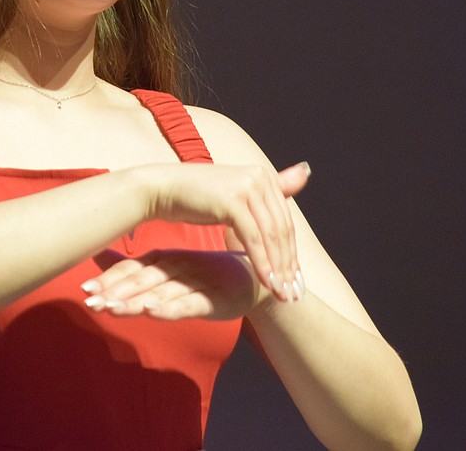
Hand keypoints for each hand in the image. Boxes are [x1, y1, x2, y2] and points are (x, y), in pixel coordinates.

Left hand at [81, 248, 277, 320]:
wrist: (253, 278)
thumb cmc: (203, 274)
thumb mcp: (164, 268)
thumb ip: (130, 266)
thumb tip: (94, 254)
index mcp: (164, 259)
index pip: (133, 269)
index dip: (109, 279)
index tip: (85, 291)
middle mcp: (177, 267)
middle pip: (142, 280)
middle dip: (115, 292)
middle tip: (91, 302)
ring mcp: (196, 283)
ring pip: (162, 292)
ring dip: (136, 301)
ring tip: (113, 308)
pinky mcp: (214, 300)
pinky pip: (190, 304)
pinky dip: (170, 308)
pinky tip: (152, 311)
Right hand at [143, 161, 309, 301]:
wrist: (159, 190)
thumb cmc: (193, 197)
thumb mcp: (233, 196)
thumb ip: (266, 194)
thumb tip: (306, 170)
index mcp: (263, 174)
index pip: (284, 221)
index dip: (291, 253)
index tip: (295, 281)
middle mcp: (259, 176)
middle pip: (282, 229)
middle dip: (289, 265)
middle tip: (293, 294)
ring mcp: (247, 186)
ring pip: (271, 236)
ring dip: (279, 269)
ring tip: (282, 294)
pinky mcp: (233, 200)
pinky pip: (254, 238)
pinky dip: (262, 263)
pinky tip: (266, 282)